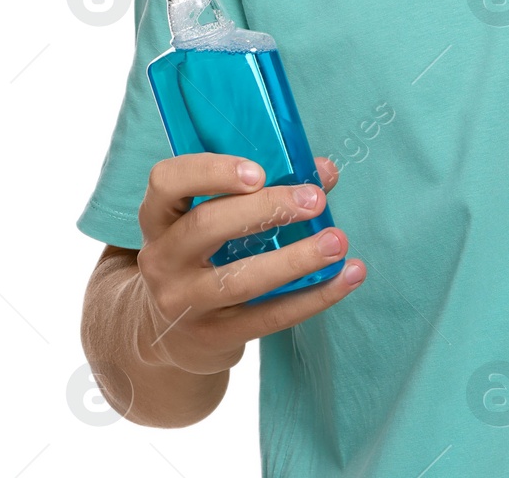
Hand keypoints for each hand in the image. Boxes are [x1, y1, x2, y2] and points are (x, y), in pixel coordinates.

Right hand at [133, 154, 363, 374]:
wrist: (170, 336)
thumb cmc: (204, 256)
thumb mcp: (216, 220)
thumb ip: (269, 188)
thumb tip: (325, 171)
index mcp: (160, 218)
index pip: (167, 181)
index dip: (211, 172)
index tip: (258, 171)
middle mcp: (162, 259)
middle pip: (207, 225)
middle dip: (267, 208)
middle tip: (315, 201)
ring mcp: (183, 302)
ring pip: (239, 278)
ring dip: (296, 258)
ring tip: (337, 241)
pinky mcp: (213, 337)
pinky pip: (268, 317)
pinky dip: (314, 297)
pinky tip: (347, 277)